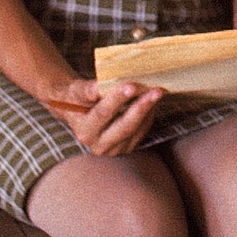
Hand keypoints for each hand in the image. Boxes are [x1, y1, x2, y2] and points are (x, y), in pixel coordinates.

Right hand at [43, 76, 162, 157]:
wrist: (80, 113)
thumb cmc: (78, 98)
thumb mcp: (78, 91)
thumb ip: (88, 90)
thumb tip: (99, 87)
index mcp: (85, 131)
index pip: (103, 114)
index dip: (117, 99)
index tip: (132, 86)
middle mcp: (99, 145)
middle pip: (124, 127)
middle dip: (142, 107)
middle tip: (156, 91)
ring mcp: (114, 149)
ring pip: (137, 130)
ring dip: (149, 110)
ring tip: (158, 92)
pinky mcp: (126, 148)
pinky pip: (142, 132)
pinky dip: (149, 115)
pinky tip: (154, 101)